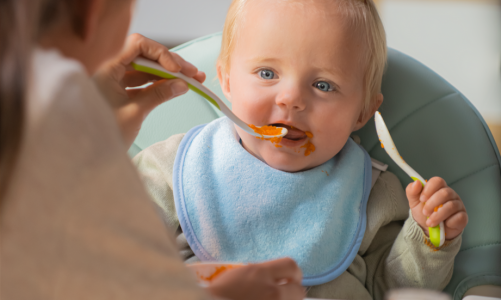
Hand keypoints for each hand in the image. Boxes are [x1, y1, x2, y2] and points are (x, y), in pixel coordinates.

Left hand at [93, 33, 205, 147]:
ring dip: (169, 74)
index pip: (137, 46)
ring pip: (147, 70)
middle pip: (145, 57)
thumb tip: (182, 84)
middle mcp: (111, 71)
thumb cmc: (104, 134)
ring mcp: (116, 82)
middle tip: (194, 73)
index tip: (177, 69)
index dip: (161, 54)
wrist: (88, 157)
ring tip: (192, 81)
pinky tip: (176, 88)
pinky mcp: (120, 94)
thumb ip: (159, 95)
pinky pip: (143, 83)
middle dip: (170, 64)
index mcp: (107, 69)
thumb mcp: (134, 113)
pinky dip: (160, 85)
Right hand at [206, 258, 304, 299]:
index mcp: (260, 273)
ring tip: (271, 299)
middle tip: (284, 293)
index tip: (290, 277)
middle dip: (293, 291)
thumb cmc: (216, 292)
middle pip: (299, 290)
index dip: (293, 273)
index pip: (291, 266)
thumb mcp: (238, 274)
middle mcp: (271, 291)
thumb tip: (275, 278)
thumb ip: (260, 274)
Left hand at [406, 177, 467, 240]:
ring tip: (430, 222)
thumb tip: (416, 183)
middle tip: (425, 212)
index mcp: (439, 188)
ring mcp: (458, 205)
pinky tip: (442, 225)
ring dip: (438, 215)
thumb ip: (412, 191)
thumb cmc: (423, 213)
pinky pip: (459, 216)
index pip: (438, 181)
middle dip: (432, 204)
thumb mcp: (414, 202)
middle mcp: (450, 195)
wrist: (428, 230)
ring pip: (451, 206)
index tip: (422, 199)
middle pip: (445, 193)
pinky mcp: (463, 217)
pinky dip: (448, 222)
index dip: (429, 189)